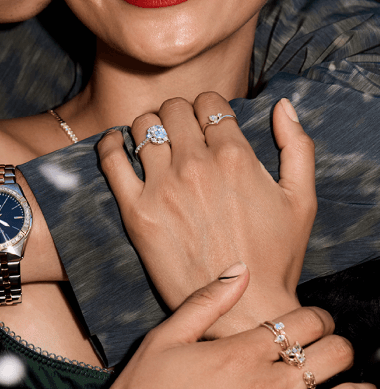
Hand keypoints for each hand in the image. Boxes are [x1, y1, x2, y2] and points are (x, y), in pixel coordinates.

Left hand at [98, 92, 315, 336]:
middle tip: (180, 131)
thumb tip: (282, 105)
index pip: (208, 104)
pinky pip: (111, 159)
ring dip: (147, 126)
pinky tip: (117, 143)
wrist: (243, 307)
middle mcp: (196, 165)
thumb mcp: (301, 199)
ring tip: (153, 140)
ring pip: (141, 126)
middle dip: (178, 113)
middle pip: (173, 109)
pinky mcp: (136, 211)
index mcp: (235, 157)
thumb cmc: (275, 256)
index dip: (206, 107)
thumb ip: (296, 146)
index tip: (205, 120)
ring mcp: (163, 187)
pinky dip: (110, 143)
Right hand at [113, 263, 367, 388]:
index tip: (313, 319)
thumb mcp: (166, 338)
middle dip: (335, 343)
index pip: (304, 321)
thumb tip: (239, 268)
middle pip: (332, 354)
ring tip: (345, 376)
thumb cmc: (149, 386)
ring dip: (349, 380)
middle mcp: (266, 382)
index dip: (318, 316)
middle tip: (326, 344)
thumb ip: (205, 302)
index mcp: (240, 351)